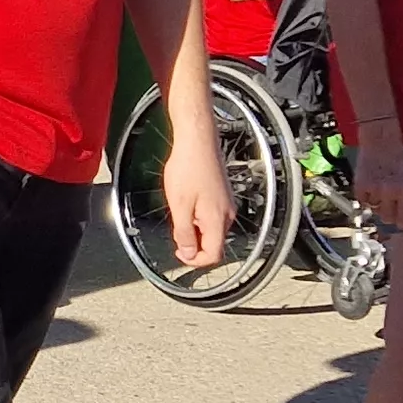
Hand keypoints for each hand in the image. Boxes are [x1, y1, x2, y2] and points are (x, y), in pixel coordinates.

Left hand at [158, 115, 231, 268]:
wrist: (197, 141)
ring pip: (211, 229)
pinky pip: (211, 216)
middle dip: (193, 243)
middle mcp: (227, 214)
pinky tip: (186, 202)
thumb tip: (188, 254)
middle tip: (175, 229)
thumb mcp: (179, 205)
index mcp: (217, 219)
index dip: (195, 260)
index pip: (214, 255)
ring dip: (194, 229)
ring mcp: (226, 204)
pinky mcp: (222, 195)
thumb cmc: (188, 168)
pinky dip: (197, 217)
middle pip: (213, 243)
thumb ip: (184, 233)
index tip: (180, 252)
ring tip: (180, 209)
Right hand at [349, 119, 402, 228]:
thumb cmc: (397, 153)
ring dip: (375, 202)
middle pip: (387, 218)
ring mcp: (374, 190)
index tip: (401, 221)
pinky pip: (361, 200)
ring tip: (378, 188)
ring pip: (374, 209)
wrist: (379, 137)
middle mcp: (390, 193)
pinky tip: (369, 184)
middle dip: (388, 212)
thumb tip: (399, 212)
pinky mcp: (360, 186)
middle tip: (388, 203)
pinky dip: (364, 196)